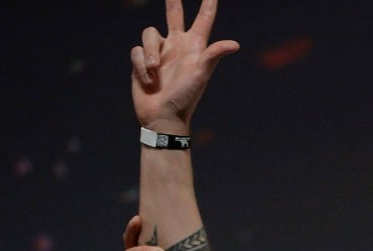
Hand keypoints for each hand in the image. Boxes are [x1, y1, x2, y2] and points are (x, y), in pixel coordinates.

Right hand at [131, 0, 239, 130]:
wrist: (163, 116)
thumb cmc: (185, 97)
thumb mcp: (201, 74)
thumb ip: (213, 55)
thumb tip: (235, 44)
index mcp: (194, 47)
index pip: (203, 19)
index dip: (208, 5)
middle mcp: (177, 45)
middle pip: (174, 15)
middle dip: (173, 1)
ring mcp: (160, 52)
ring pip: (149, 34)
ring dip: (151, 54)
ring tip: (157, 73)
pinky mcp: (142, 60)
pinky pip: (137, 51)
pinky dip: (142, 66)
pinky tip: (149, 81)